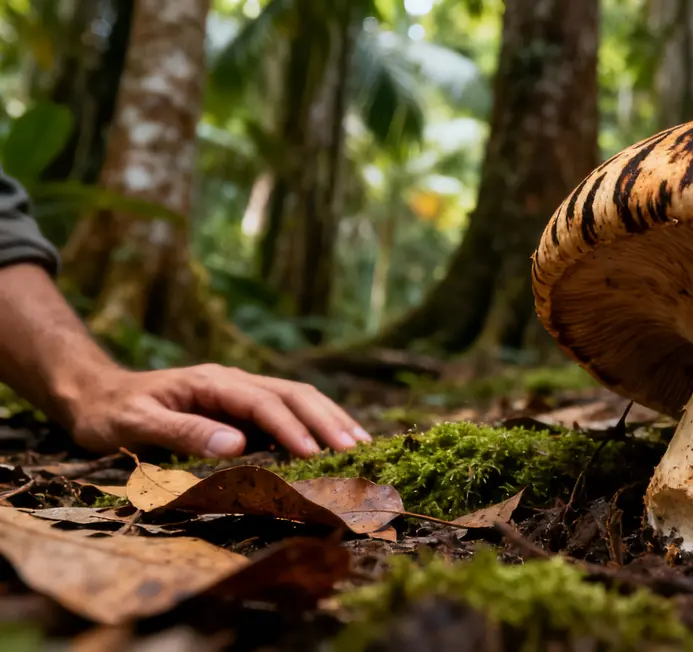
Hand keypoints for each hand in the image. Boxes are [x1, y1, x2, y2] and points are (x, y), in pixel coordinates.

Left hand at [62, 363, 370, 458]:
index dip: (291, 428)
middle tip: (357, 450)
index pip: (263, 403)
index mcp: (212, 382)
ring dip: (331, 418)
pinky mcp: (243, 408)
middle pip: (294, 394)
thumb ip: (184, 432)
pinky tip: (337, 441)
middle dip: (327, 420)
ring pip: (299, 398)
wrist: (97, 396)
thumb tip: (236, 445)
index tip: (315, 454)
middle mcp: (234, 381)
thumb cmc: (112, 413)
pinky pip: (289, 411)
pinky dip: (318, 423)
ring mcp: (241, 393)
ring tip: (361, 444)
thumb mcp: (136, 424)